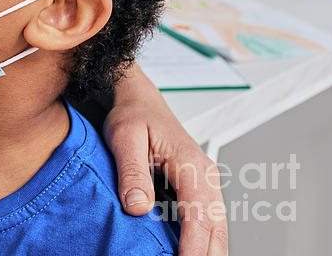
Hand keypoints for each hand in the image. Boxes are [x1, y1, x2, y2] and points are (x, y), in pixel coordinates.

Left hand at [105, 63, 227, 255]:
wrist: (137, 99)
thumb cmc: (132, 114)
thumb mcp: (124, 137)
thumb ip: (132, 172)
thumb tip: (137, 207)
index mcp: (193, 166)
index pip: (200, 217)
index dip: (193, 249)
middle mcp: (206, 178)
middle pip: (216, 230)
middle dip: (205, 255)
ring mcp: (204, 186)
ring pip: (215, 230)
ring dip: (204, 251)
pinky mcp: (195, 191)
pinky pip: (204, 223)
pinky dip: (199, 242)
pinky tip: (182, 252)